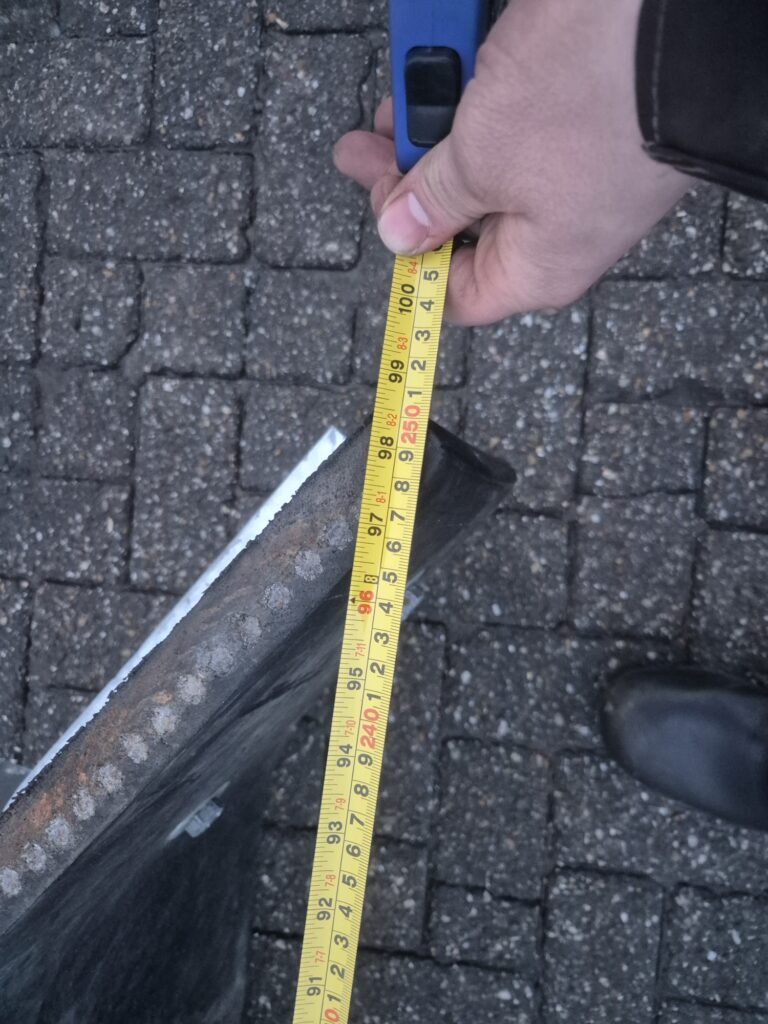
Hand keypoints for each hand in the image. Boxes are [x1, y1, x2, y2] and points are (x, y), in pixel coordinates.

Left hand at [334, 0, 690, 325]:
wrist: (673, 16)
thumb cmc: (588, 100)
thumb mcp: (480, 156)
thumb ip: (433, 202)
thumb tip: (400, 237)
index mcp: (537, 270)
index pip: (457, 295)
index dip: (409, 260)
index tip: (378, 214)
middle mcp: (561, 236)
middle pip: (465, 227)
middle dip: (410, 184)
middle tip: (366, 147)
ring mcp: (579, 181)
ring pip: (488, 173)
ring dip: (435, 139)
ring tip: (398, 102)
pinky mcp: (588, 129)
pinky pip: (520, 133)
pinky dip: (478, 109)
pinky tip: (447, 80)